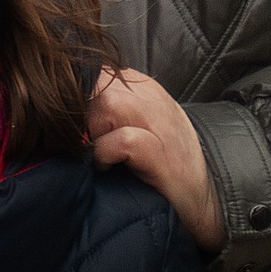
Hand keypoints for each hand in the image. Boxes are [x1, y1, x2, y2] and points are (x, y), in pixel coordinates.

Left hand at [89, 65, 224, 250]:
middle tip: (86, 142)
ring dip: (95, 132)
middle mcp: (152, 98)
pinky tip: (108, 167)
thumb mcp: (140, 123)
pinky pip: (122, 140)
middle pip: (97, 85)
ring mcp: (159, 124)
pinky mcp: (161, 154)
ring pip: (108, 104)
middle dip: (83, 115)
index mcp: (143, 87)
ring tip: (99, 154)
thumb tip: (63, 107)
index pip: (94, 72)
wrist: (207, 199)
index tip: (73, 123)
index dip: (77, 98)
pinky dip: (107, 154)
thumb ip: (109, 108)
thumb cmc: (165, 163)